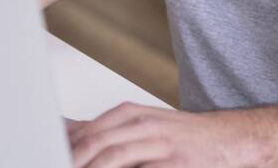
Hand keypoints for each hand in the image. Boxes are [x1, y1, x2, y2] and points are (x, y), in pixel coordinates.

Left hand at [67, 102, 265, 167]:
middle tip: (56, 165)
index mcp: (131, 115)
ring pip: (115, 158)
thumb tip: (70, 131)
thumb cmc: (184, 136)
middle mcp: (143, 126)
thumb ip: (109, 130)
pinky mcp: (176, 165)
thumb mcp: (144, 125)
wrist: (230, 139)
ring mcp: (160, 146)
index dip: (65, 147)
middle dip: (75, 160)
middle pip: (97, 144)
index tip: (47, 155)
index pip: (87, 131)